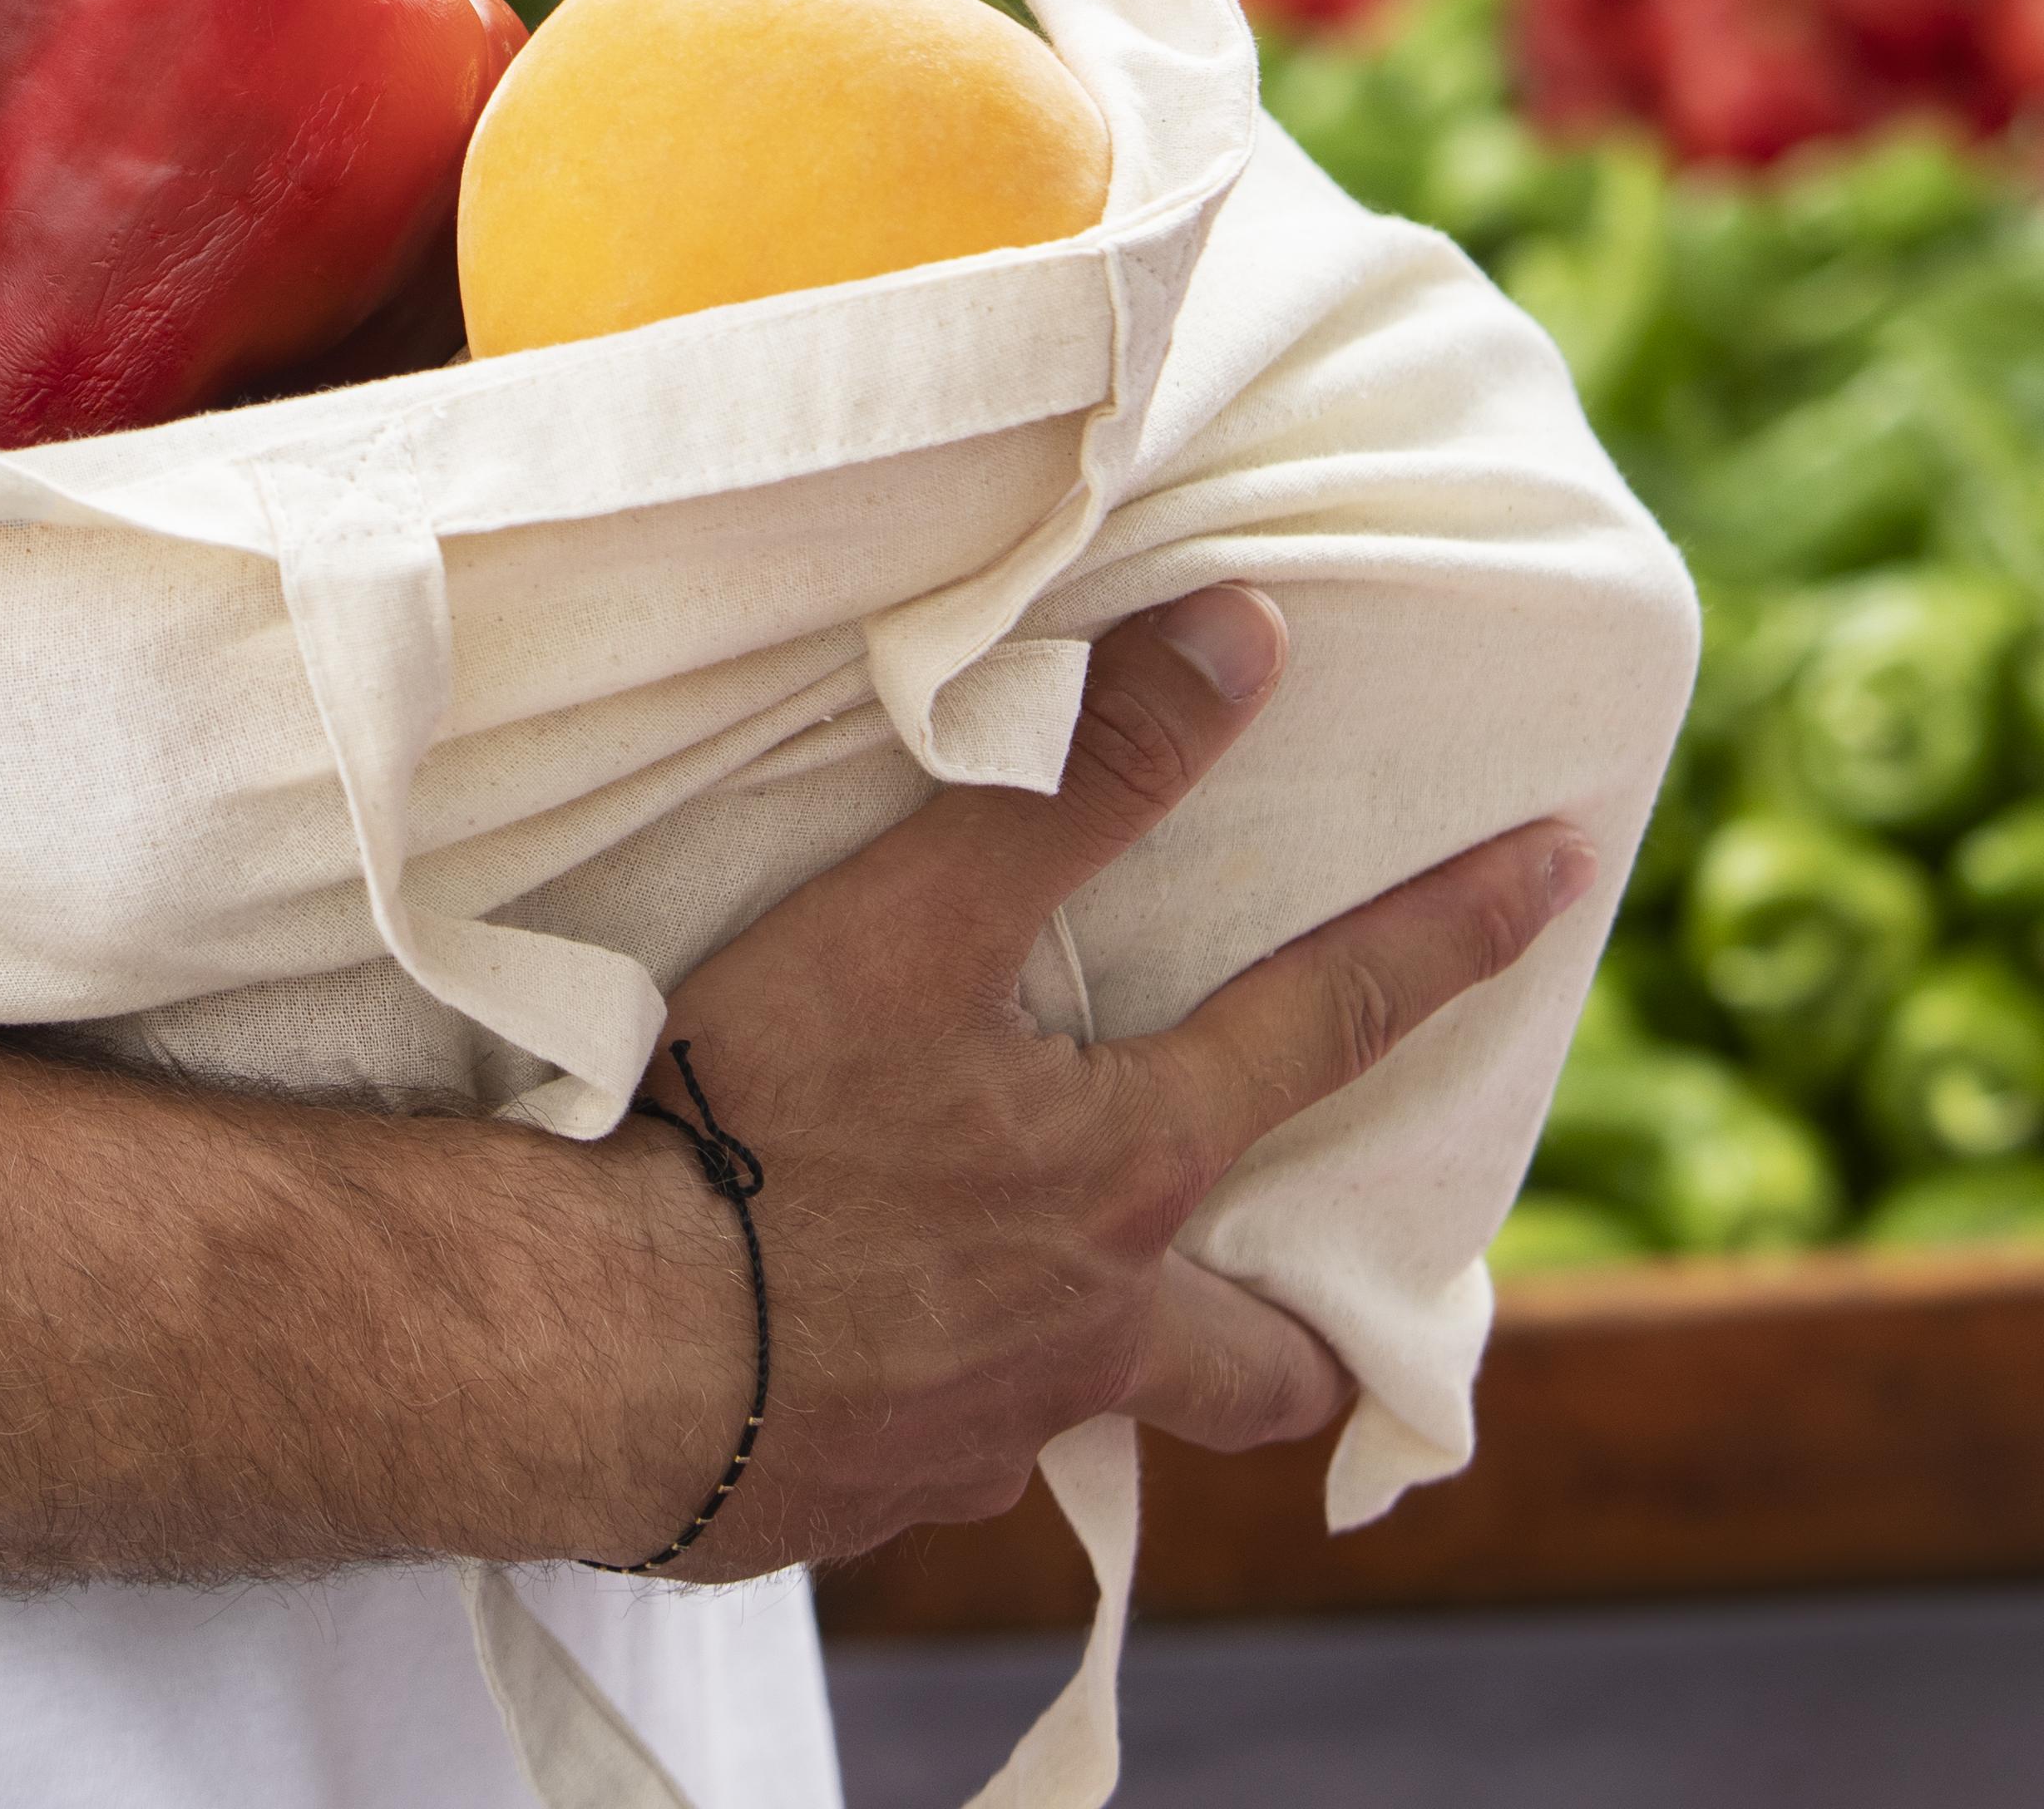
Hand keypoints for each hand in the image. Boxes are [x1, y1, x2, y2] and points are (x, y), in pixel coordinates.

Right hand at [597, 584, 1589, 1581]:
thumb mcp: (919, 916)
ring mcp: (973, 1438)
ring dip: (1074, 1352)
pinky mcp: (850, 1497)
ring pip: (1077, 1407)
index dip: (1448, 936)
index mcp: (1122, 1179)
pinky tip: (836, 1338)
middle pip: (1258, 1365)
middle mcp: (1085, 1334)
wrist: (586, 1350)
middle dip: (1309, 1339)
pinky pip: (925, 1448)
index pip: (1328, 1029)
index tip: (1553, 874)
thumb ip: (1083, 778)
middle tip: (1314, 1311)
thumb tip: (1251, 642)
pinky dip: (911, 1391)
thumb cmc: (756, 1122)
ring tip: (1003, 1287)